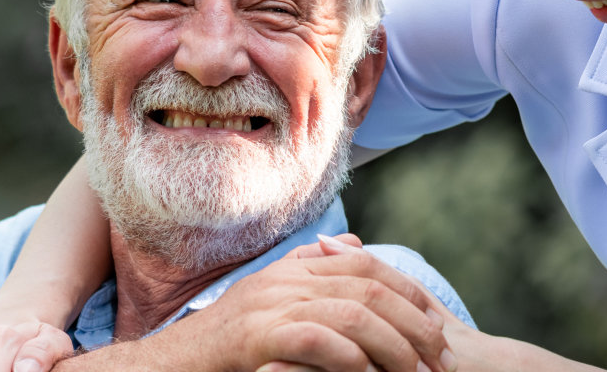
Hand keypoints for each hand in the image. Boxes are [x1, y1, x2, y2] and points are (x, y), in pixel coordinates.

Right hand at [160, 234, 455, 371]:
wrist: (164, 367)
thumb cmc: (223, 347)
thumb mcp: (270, 303)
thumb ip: (313, 277)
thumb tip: (357, 247)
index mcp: (293, 270)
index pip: (367, 266)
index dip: (410, 292)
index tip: (440, 325)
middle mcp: (285, 280)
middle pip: (370, 288)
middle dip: (415, 323)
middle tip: (442, 358)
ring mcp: (269, 306)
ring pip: (352, 314)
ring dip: (395, 346)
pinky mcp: (255, 337)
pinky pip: (315, 339)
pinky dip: (349, 358)